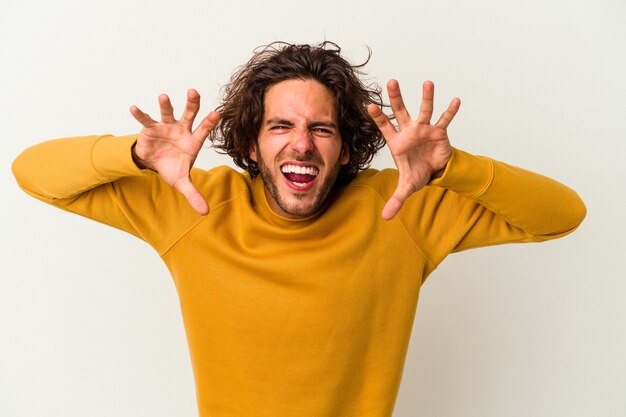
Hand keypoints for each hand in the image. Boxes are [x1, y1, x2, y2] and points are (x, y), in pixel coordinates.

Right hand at [130, 89, 219, 214]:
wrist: (153, 162)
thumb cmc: (171, 167)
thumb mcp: (182, 182)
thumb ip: (194, 195)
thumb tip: (206, 212)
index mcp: (192, 141)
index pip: (203, 130)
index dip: (209, 122)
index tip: (217, 113)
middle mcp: (181, 130)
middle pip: (189, 114)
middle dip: (192, 103)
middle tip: (194, 92)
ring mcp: (166, 126)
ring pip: (168, 113)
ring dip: (166, 105)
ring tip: (163, 96)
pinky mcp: (151, 128)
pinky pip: (146, 119)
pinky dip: (140, 114)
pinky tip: (134, 108)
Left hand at [368, 80, 460, 219]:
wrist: (435, 171)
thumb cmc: (417, 173)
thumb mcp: (406, 187)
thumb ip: (396, 200)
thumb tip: (386, 218)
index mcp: (397, 141)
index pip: (384, 127)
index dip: (378, 117)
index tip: (369, 106)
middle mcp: (409, 131)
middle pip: (401, 111)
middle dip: (396, 98)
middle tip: (391, 82)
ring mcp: (424, 129)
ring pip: (424, 110)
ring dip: (426, 97)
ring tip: (427, 83)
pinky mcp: (439, 132)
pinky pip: (445, 120)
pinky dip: (450, 111)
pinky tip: (455, 100)